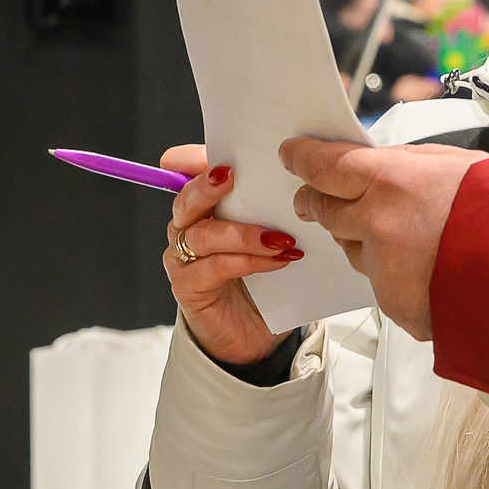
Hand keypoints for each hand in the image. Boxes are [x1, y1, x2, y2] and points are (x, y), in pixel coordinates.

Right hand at [160, 144, 297, 365]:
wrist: (250, 334)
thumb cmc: (260, 278)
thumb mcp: (269, 233)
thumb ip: (271, 205)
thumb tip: (304, 171)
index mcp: (204, 207)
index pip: (190, 174)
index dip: (193, 159)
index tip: (214, 153)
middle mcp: (187, 228)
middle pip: (186, 200)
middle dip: (206, 186)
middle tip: (231, 177)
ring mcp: (184, 258)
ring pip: (203, 235)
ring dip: (244, 234)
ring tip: (280, 240)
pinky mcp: (188, 287)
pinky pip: (214, 267)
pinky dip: (248, 262)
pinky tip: (277, 262)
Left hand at [282, 137, 488, 341]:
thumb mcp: (456, 165)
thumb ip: (406, 166)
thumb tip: (374, 167)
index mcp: (392, 182)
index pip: (326, 167)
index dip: (303, 160)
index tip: (291, 155)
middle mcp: (380, 227)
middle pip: (325, 210)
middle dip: (317, 201)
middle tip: (313, 197)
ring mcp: (387, 271)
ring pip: (355, 250)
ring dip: (366, 240)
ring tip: (406, 235)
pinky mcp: (399, 307)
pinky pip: (384, 286)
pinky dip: (398, 276)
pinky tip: (430, 268)